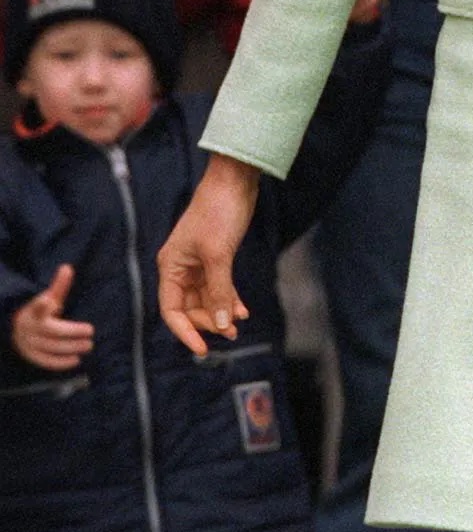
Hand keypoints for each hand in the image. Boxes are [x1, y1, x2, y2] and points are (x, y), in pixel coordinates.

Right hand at [11, 265, 93, 370]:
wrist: (17, 330)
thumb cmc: (39, 313)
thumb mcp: (48, 298)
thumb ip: (59, 286)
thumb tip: (67, 268)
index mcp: (34, 311)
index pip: (36, 307)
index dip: (41, 304)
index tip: (48, 300)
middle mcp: (30, 328)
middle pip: (51, 331)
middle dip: (72, 332)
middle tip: (91, 332)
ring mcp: (29, 344)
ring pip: (51, 347)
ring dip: (71, 348)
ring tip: (88, 345)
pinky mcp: (32, 357)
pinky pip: (47, 361)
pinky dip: (62, 362)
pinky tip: (77, 359)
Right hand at [158, 154, 260, 356]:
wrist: (234, 182)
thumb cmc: (219, 212)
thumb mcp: (218, 256)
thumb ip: (218, 292)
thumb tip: (220, 325)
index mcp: (171, 266)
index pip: (171, 310)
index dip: (185, 331)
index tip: (202, 350)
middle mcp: (180, 267)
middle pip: (189, 308)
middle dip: (209, 322)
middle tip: (231, 332)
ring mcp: (198, 263)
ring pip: (206, 299)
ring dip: (221, 313)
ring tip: (239, 323)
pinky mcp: (215, 258)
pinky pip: (218, 288)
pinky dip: (228, 300)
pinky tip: (242, 310)